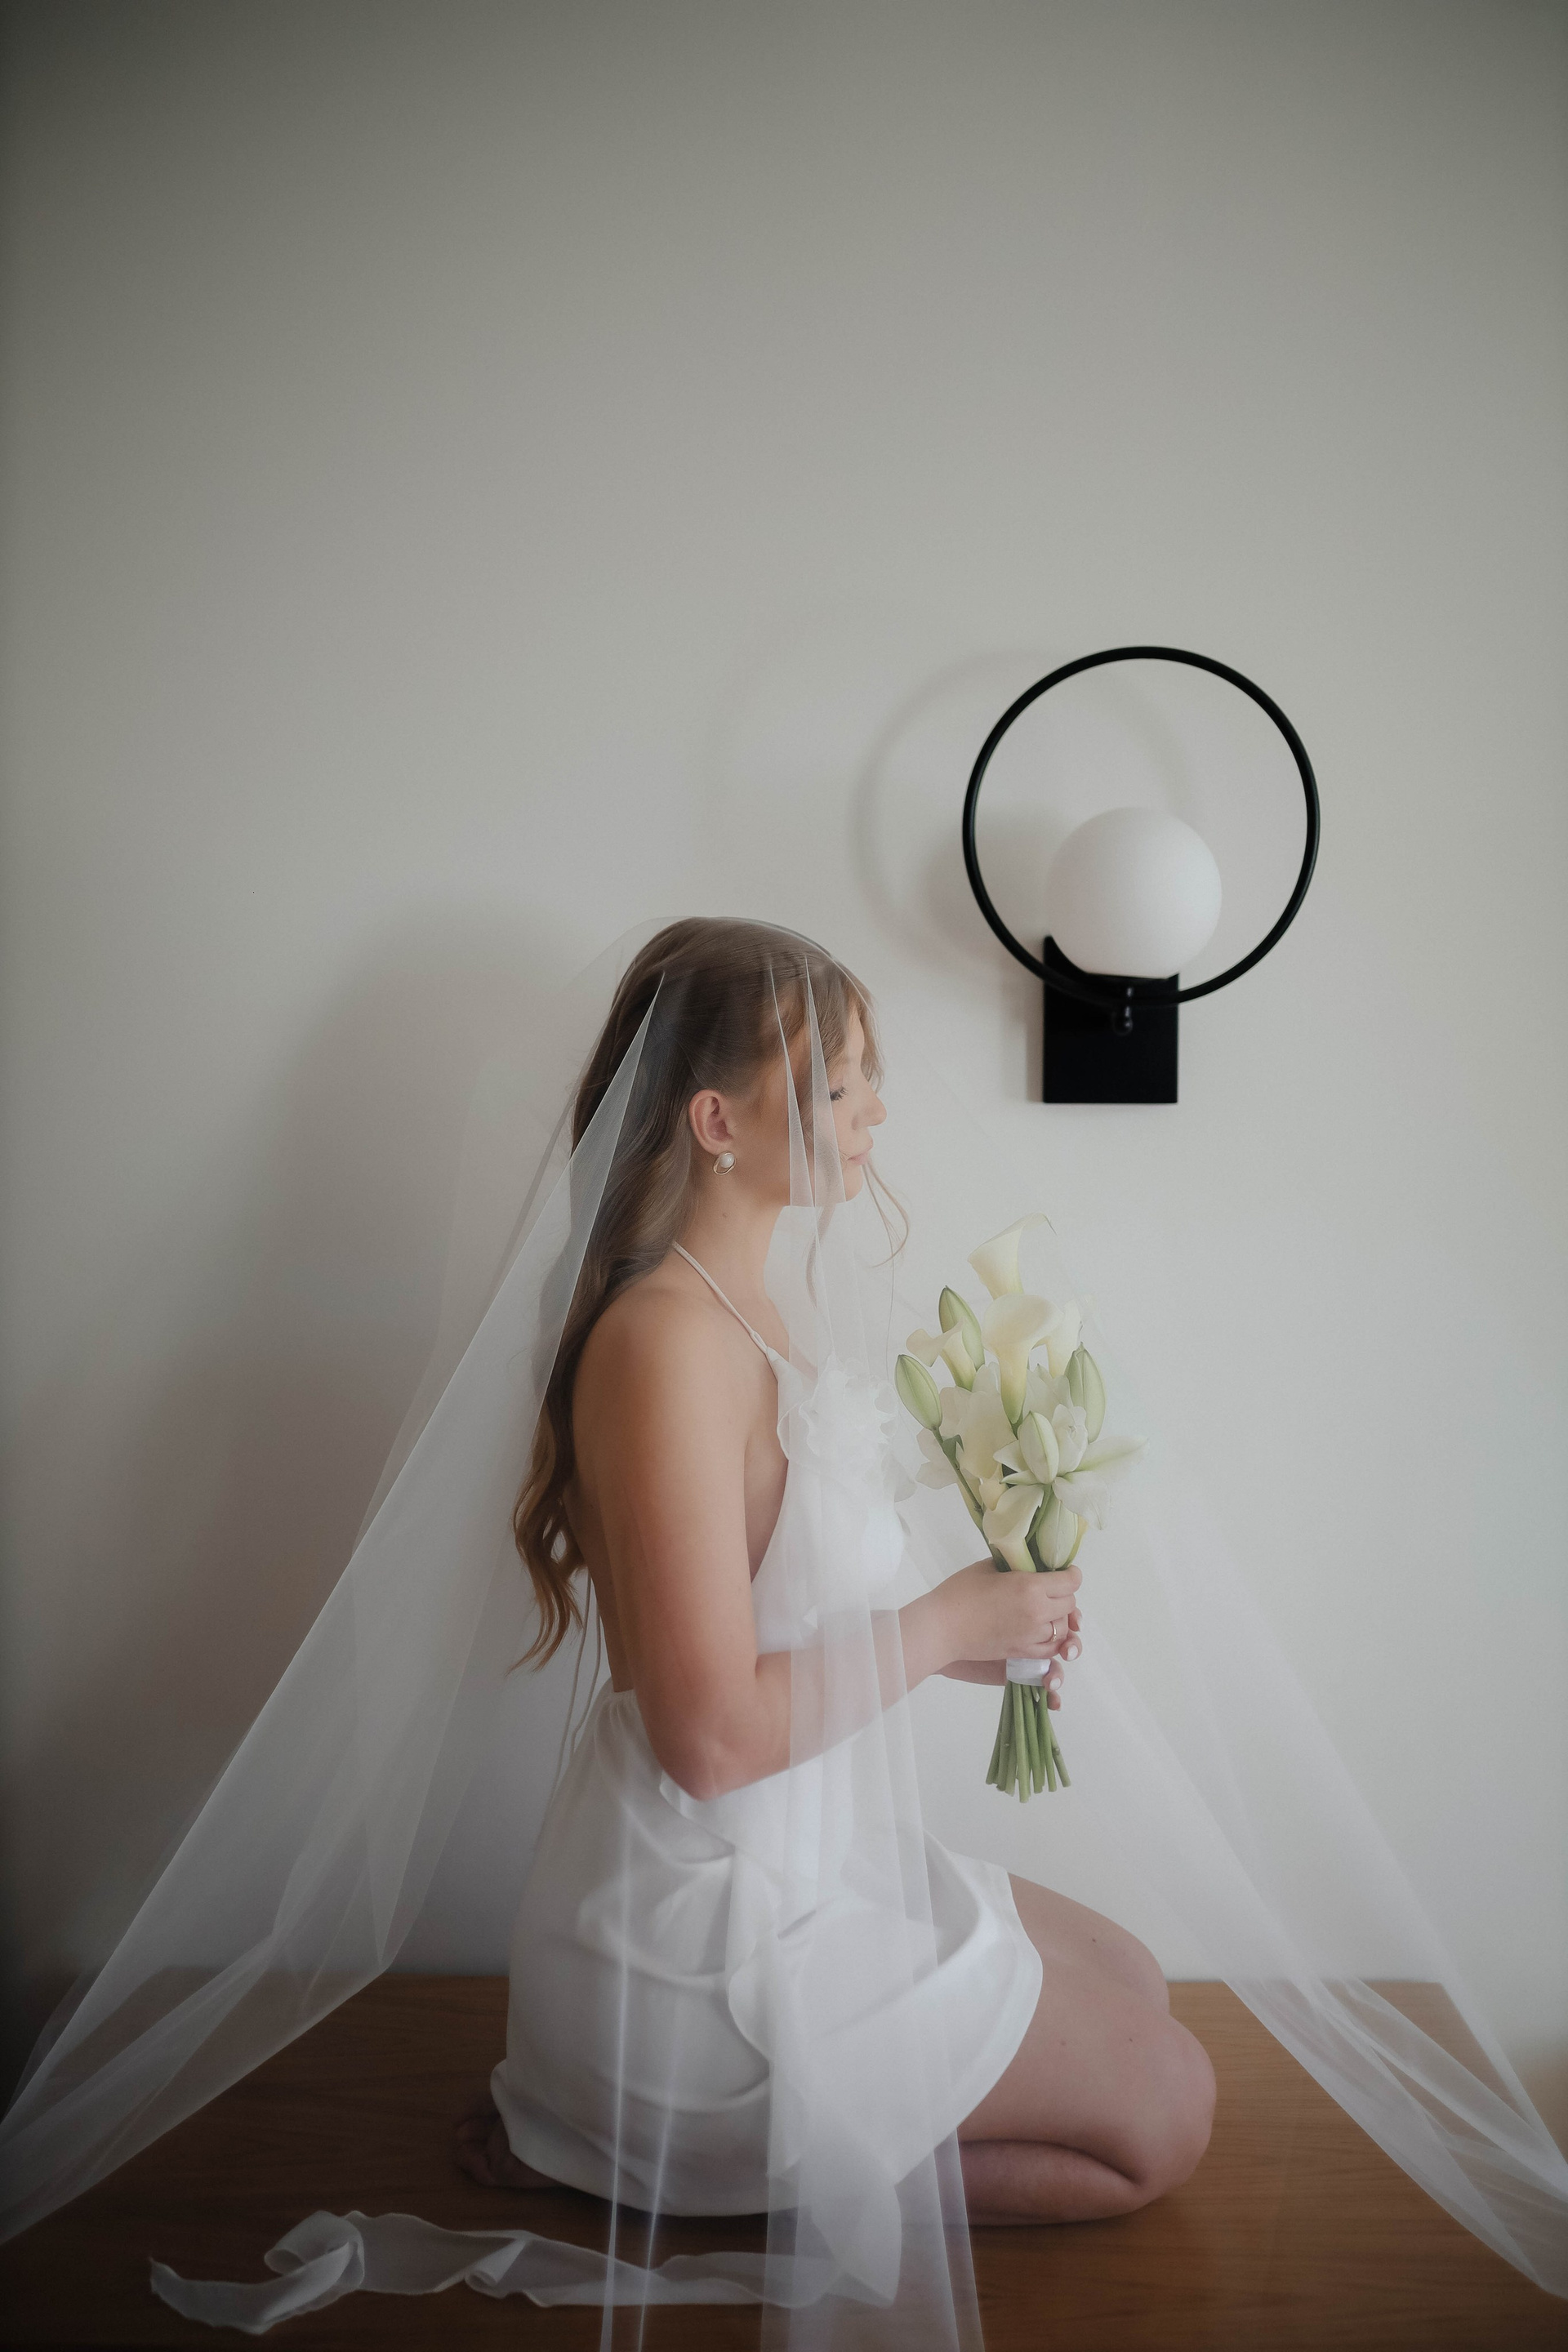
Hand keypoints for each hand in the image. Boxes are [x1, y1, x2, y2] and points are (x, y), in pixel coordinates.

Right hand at [935, 1558, 1081, 1669]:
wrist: (942, 1627)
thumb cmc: (959, 1592)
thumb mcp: (987, 1567)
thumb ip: (1012, 1564)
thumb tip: (1024, 1562)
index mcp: (1031, 1587)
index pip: (1071, 1582)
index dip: (1072, 1575)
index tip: (1066, 1572)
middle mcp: (1038, 1612)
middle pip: (1070, 1605)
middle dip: (1065, 1595)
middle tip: (1051, 1590)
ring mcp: (1032, 1636)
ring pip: (1063, 1628)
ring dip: (1058, 1618)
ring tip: (1044, 1611)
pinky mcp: (1023, 1653)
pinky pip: (1051, 1648)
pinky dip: (1052, 1639)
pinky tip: (1041, 1631)